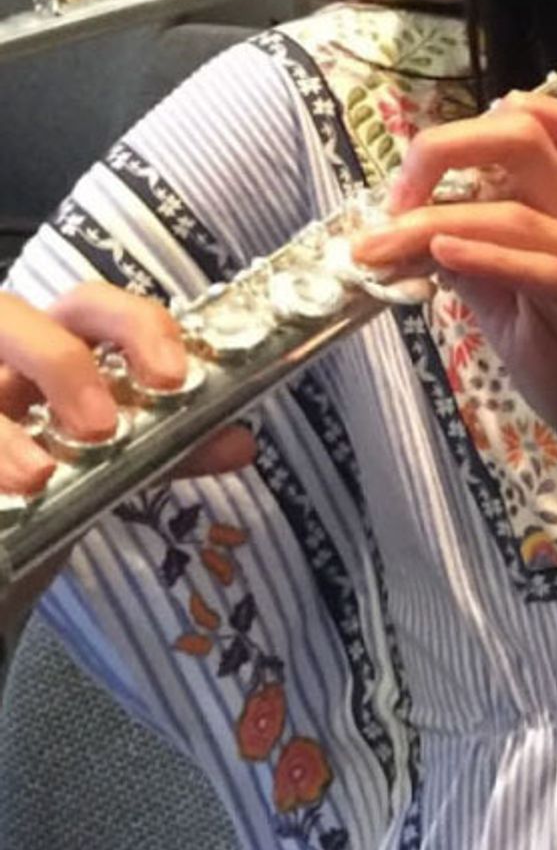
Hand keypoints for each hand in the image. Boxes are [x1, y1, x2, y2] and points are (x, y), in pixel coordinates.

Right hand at [0, 283, 257, 618]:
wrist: (1, 543)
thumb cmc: (54, 483)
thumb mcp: (114, 464)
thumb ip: (171, 449)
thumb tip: (240, 443)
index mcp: (54, 349)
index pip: (93, 306)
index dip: (134, 326)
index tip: (172, 377)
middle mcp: (1, 362)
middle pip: (11, 315)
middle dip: (60, 361)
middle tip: (101, 427)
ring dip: (2, 428)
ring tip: (37, 475)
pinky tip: (6, 490)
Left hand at [348, 96, 556, 494]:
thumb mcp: (521, 333)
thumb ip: (482, 286)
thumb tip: (423, 248)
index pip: (526, 142)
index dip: (453, 147)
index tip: (392, 200)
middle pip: (524, 140)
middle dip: (443, 149)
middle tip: (387, 204)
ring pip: (521, 213)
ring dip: (436, 222)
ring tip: (377, 248)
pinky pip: (555, 274)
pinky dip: (495, 258)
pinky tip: (445, 256)